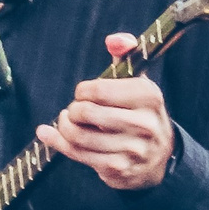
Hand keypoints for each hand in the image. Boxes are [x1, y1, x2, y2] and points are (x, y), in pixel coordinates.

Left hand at [37, 32, 174, 188]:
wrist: (159, 158)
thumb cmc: (140, 113)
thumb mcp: (138, 82)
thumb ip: (125, 54)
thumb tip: (114, 40)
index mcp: (149, 96)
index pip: (99, 90)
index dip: (82, 91)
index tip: (83, 93)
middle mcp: (144, 124)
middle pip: (86, 113)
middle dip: (73, 110)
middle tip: (76, 110)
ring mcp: (132, 149)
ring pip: (78, 136)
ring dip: (65, 126)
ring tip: (68, 121)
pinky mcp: (118, 169)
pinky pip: (77, 154)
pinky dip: (57, 142)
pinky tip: (49, 134)